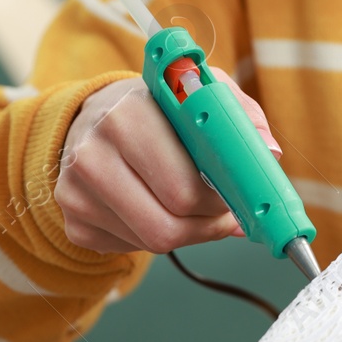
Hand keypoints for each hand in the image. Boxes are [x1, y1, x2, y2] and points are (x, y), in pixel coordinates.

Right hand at [55, 70, 279, 254]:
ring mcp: (76, 191)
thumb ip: (238, 115)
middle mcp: (92, 154)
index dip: (220, 200)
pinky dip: (154, 235)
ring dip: (187, 232)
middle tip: (222, 210)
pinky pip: (131, 249)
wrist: (95, 115)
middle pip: (168, 227)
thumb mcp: (198, 93)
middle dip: (208, 223)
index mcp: (127, 116)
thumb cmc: (156, 109)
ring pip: (153, 243)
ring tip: (193, 207)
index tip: (236, 196)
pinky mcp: (72, 220)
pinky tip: (154, 206)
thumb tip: (268, 152)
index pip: (185, 189)